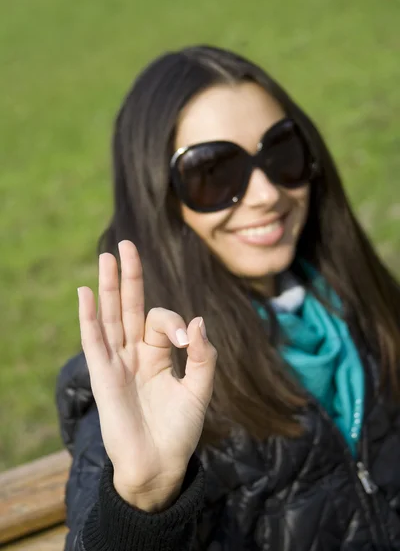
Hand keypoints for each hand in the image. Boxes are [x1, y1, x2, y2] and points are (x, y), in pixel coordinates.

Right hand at [77, 240, 216, 508]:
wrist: (160, 465)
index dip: (175, 322)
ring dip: (108, 287)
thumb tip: (197, 321)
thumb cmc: (180, 430)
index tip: (187, 340)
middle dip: (129, 276)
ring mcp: (117, 362)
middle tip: (125, 244)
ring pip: (111, 317)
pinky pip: (94, 342)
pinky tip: (86, 293)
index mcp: (157, 353)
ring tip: (106, 257)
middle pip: (129, 306)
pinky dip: (89, 317)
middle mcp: (135, 353)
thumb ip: (203, 355)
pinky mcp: (104, 377)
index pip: (161, 320)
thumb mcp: (200, 389)